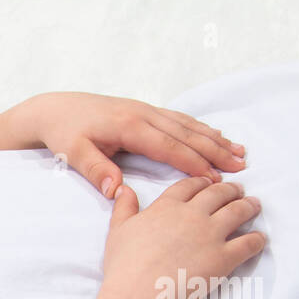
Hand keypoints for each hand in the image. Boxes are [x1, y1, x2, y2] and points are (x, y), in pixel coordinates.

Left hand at [14, 92, 246, 198]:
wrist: (56, 109)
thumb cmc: (65, 134)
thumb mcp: (74, 154)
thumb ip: (96, 170)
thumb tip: (116, 190)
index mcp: (130, 127)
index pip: (170, 148)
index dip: (194, 164)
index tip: (215, 180)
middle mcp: (144, 115)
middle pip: (187, 135)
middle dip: (215, 152)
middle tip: (241, 168)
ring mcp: (147, 111)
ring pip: (188, 125)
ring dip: (215, 139)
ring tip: (240, 152)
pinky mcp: (146, 111)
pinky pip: (180, 120)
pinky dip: (201, 129)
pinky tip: (216, 137)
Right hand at [99, 177, 264, 298]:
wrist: (140, 292)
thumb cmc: (125, 264)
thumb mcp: (117, 230)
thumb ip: (124, 207)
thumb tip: (123, 189)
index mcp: (167, 207)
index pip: (189, 186)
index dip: (201, 182)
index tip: (208, 182)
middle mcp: (193, 214)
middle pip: (218, 193)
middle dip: (230, 189)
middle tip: (238, 190)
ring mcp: (211, 234)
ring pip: (238, 211)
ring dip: (249, 206)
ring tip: (255, 205)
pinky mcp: (225, 257)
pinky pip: (248, 243)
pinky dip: (257, 240)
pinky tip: (260, 239)